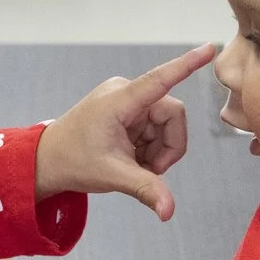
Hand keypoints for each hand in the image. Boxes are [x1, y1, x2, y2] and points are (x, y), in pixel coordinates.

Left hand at [35, 44, 219, 220]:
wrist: (49, 160)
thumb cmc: (74, 161)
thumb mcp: (112, 176)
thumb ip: (145, 189)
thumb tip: (169, 212)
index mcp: (119, 101)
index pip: (160, 80)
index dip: (187, 65)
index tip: (211, 48)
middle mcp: (125, 93)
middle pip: (172, 115)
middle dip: (167, 147)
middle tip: (150, 172)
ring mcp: (128, 100)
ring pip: (167, 124)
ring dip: (158, 150)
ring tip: (135, 165)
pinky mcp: (129, 109)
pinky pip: (156, 127)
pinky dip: (150, 148)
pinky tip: (132, 158)